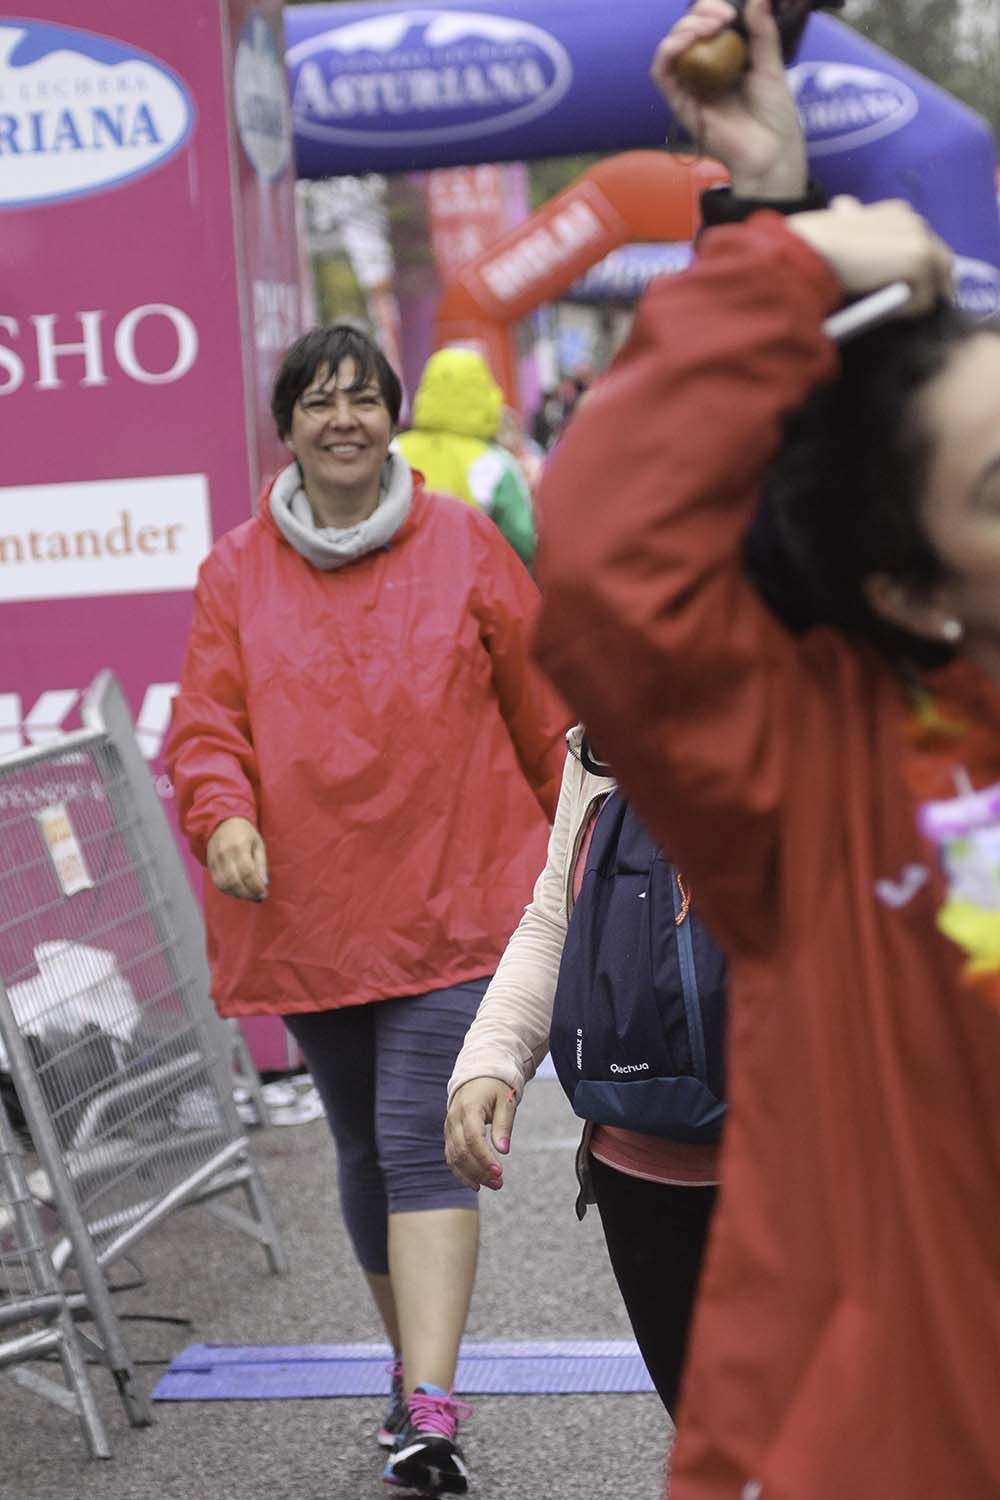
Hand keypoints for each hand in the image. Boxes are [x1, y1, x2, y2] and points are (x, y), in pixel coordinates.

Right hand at [206, 817, 268, 900]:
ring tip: (249, 895)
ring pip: (224, 885)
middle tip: (258, 897)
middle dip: (247, 894)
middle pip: (234, 881)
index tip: (264, 894)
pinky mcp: (210, 865)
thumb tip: (264, 883)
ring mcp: (215, 860)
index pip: (247, 872)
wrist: (221, 822)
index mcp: (239, 847)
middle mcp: (224, 855)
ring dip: (238, 894)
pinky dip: (228, 891)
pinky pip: (218, 883)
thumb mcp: (258, 843)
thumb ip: (261, 863)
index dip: (256, 887)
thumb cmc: (244, 833)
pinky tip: (238, 891)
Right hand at [444, 1077, 517, 1192]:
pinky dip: (461, 1172)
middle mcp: (454, 1118)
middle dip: (480, 1171)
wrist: (476, 1076)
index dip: (484, 1157)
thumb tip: (504, 1150)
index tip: (499, 1172)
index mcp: (469, 1107)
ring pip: (454, 1157)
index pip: (473, 1138)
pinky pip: (451, 1157)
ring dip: (472, 1175)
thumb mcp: (505, 1101)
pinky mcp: (449, 1135)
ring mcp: (449, 1127)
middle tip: (499, 1183)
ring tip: (492, 1185)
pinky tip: (475, 1184)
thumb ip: (504, 1125)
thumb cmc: (495, 1088)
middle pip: (462, 1151)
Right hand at [651, 0, 807, 198]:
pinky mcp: (681, 104)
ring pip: (670, 49)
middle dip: (699, 14)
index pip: (705, 23)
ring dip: (683, 30)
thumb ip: (763, 31)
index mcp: (723, 58)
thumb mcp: (771, 64)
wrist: (771, 149)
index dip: (712, 8)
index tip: (733, 12)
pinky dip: (669, 52)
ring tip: (706, 26)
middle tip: (724, 17)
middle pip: (685, 31)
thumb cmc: (774, 113)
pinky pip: (662, 74)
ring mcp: (690, 88)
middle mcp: (703, 71)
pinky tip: (687, 41)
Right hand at [788, 197, 954, 313]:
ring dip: (916, 300)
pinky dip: (905, 312)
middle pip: (941, 263)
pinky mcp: (920, 261)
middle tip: (912, 310)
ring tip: (892, 313)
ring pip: (935, 284)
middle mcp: (914, 221)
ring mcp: (921, 240)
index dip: (915, 270)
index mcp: (897, 213)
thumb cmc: (813, 247)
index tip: (903, 290)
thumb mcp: (841, 239)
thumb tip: (857, 242)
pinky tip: (880, 309)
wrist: (811, 249)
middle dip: (931, 286)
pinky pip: (924, 301)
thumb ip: (861, 241)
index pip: (922, 245)